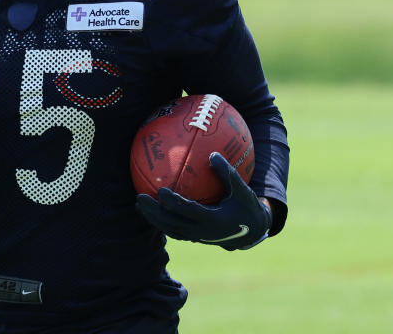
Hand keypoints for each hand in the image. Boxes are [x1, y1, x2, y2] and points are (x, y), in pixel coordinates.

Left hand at [135, 152, 271, 250]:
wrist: (253, 231)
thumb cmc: (247, 206)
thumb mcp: (242, 189)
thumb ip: (227, 172)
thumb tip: (212, 154)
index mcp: (213, 220)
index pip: (187, 211)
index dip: (172, 202)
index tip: (160, 189)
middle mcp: (203, 232)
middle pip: (172, 223)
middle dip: (154, 212)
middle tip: (139, 198)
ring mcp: (198, 237)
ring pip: (170, 230)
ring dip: (153, 219)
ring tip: (139, 205)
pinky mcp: (196, 238)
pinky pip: (175, 231)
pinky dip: (162, 223)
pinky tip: (152, 211)